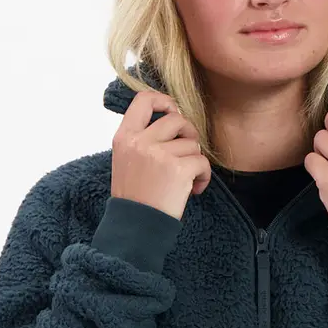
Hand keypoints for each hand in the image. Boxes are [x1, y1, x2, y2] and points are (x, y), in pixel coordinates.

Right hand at [111, 89, 211, 219]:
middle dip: (188, 134)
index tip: (173, 112)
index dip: (164, 101)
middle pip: (176, 119)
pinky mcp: (178, 169)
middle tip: (187, 154)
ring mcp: (159, 154)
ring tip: (186, 180)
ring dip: (195, 161)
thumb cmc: (134, 198)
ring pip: (192, 143)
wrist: (136, 227)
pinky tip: (194, 190)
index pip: (143, 100)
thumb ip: (141, 138)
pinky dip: (203, 176)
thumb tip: (171, 117)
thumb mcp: (125, 160)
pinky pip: (202, 162)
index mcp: (124, 137)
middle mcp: (140, 142)